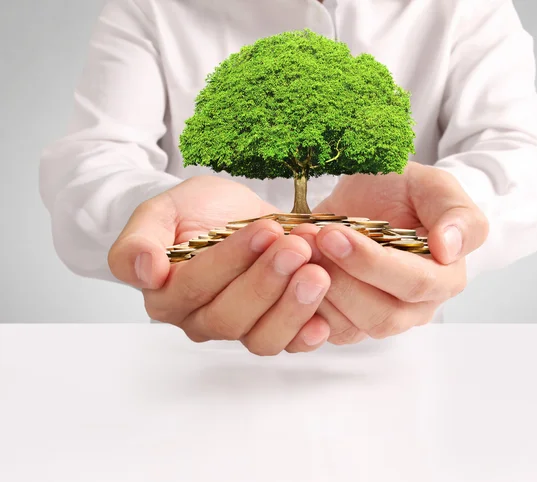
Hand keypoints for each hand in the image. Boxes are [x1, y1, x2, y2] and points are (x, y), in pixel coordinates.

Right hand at [108, 176, 330, 354]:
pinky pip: (287, 344)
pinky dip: (307, 334)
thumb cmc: (192, 212)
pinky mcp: (271, 326)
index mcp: (167, 294)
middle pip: (229, 317)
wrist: (226, 214)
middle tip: (297, 248)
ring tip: (317, 273)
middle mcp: (200, 319)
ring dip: (291, 307)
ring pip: (260, 338)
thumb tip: (144, 270)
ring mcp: (239, 327)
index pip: (194, 286)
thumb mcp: (160, 212)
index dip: (230, 262)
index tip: (264, 230)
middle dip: (266, 282)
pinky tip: (324, 319)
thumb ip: (138, 241)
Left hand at [292, 161, 488, 342]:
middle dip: (338, 279)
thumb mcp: (433, 186)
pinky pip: (324, 330)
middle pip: (379, 314)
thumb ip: (454, 213)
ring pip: (348, 327)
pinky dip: (302, 305)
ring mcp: (378, 318)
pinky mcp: (345, 322)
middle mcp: (414, 308)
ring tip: (294, 250)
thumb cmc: (406, 192)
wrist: (372, 198)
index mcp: (444, 277)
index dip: (372, 263)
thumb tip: (449, 248)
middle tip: (308, 242)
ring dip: (315, 291)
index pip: (415, 283)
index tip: (334, 234)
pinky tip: (287, 273)